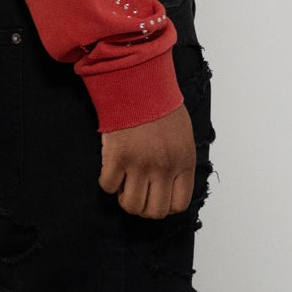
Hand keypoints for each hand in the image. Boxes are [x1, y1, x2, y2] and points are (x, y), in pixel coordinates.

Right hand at [98, 103, 196, 218]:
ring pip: (131, 205)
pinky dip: (108, 182)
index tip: (156, 196)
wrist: (138, 80)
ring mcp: (140, 164)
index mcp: (183, 161)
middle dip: (144, 207)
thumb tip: (169, 184)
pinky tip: (112, 169)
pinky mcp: (117, 156)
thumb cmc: (160, 103)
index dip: (165, 205)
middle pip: (155, 211)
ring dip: (125, 198)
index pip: (179, 204)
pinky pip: (108, 186)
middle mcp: (164, 167)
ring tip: (124, 184)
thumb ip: (178, 161)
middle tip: (137, 193)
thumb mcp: (182, 134)